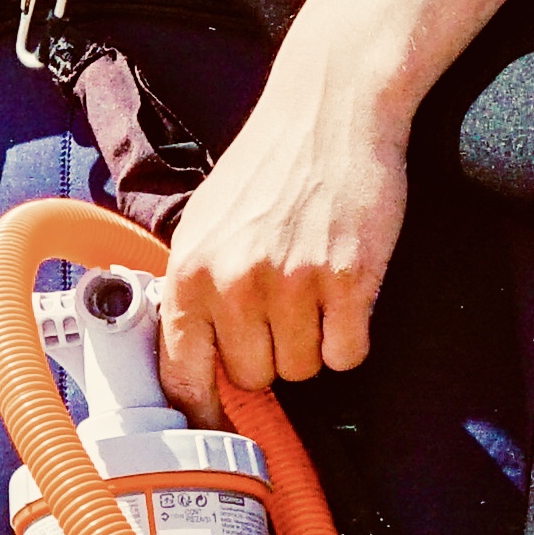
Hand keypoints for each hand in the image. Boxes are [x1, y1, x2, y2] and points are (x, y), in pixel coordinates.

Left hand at [150, 51, 412, 405]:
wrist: (329, 110)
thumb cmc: (268, 166)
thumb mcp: (204, 223)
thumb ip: (196, 290)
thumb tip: (191, 361)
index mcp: (189, 270)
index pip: (182, 374)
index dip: (203, 406)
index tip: (217, 424)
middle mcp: (234, 282)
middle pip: (254, 378)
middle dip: (272, 354)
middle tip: (284, 309)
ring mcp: (292, 282)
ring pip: (304, 369)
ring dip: (314, 343)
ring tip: (314, 290)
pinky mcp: (347, 279)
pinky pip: (348, 353)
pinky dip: (351, 336)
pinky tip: (345, 295)